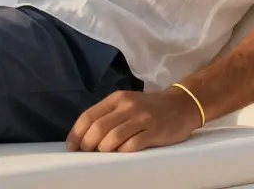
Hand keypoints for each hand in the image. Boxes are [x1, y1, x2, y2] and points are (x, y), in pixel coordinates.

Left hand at [66, 87, 203, 152]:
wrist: (181, 105)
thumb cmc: (148, 107)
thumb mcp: (126, 104)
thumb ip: (107, 115)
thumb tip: (84, 136)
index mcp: (116, 98)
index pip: (88, 116)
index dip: (77, 133)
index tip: (72, 147)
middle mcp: (127, 106)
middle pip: (99, 128)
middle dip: (88, 145)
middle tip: (88, 153)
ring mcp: (142, 118)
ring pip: (113, 137)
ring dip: (104, 149)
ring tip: (104, 154)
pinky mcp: (155, 131)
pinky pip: (132, 145)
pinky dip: (123, 152)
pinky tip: (122, 154)